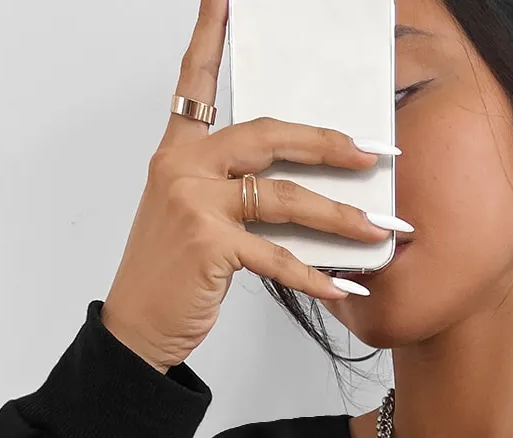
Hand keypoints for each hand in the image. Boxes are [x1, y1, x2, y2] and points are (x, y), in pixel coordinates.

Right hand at [102, 0, 399, 370]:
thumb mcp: (194, 217)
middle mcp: (182, 167)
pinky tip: (341, 286)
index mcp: (177, 152)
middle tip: (368, 152)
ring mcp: (194, 203)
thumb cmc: (171, 275)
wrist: (138, 326)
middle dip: (324, 143)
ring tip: (374, 229)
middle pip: (267, 135)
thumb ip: (233, 192)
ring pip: (283, 197)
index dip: (210, 36)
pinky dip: (313, 275)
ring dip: (336, 216)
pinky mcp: (209, 245)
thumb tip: (300, 192)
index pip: (196, 82)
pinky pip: (277, 256)